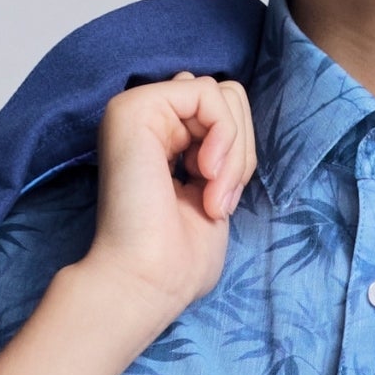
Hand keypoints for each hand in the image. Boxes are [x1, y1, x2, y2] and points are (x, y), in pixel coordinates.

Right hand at [76, 71, 253, 337]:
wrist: (146, 281)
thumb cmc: (179, 259)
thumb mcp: (215, 193)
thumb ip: (222, 151)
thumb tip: (233, 113)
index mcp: (162, 140)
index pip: (223, 114)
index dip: (238, 155)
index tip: (221, 203)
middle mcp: (147, 120)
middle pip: (227, 96)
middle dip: (240, 149)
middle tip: (220, 198)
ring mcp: (137, 109)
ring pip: (222, 93)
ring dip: (234, 150)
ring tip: (212, 196)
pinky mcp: (134, 107)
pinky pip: (208, 93)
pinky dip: (224, 136)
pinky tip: (205, 176)